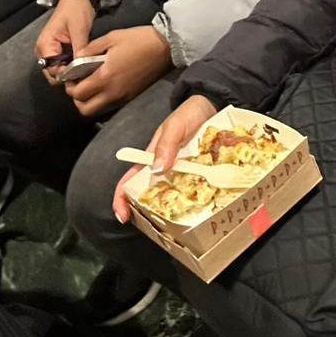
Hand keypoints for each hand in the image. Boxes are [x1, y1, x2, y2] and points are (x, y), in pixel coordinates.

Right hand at [34, 0, 96, 83]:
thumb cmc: (75, 9)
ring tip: (85, 70)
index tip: (81, 75)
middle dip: (68, 76)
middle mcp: (43, 51)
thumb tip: (81, 67)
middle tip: (85, 74)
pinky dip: (72, 67)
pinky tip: (83, 66)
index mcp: (44, 44)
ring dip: (70, 72)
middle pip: (53, 74)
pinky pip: (63, 65)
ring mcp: (50, 52)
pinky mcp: (57, 52)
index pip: (51, 70)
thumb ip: (79, 48)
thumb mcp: (79, 28)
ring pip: (58, 71)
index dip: (66, 75)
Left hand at [65, 25, 172, 117]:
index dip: (69, 86)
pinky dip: (101, 102)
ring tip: (90, 85)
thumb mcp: (111, 37)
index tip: (70, 76)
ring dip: (88, 102)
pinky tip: (103, 87)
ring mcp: (122, 98)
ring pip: (97, 111)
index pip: (78, 93)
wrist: (165, 47)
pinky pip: (109, 107)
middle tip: (78, 83)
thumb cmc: (138, 40)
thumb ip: (90, 49)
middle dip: (77, 98)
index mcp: (105, 77)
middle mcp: (112, 92)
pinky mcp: (130, 98)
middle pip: (85, 109)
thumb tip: (76, 57)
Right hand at [112, 94, 217, 222]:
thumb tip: (156, 170)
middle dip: (149, 214)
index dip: (122, 198)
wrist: (214, 105)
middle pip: (151, 195)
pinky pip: (195, 192)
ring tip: (180, 229)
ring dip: (174, 213)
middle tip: (159, 231)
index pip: (130, 179)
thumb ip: (166, 145)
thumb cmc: (189, 112)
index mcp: (152, 158)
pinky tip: (202, 214)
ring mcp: (183, 174)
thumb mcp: (175, 125)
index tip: (123, 216)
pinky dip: (195, 203)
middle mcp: (166, 169)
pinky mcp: (201, 175)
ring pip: (173, 198)